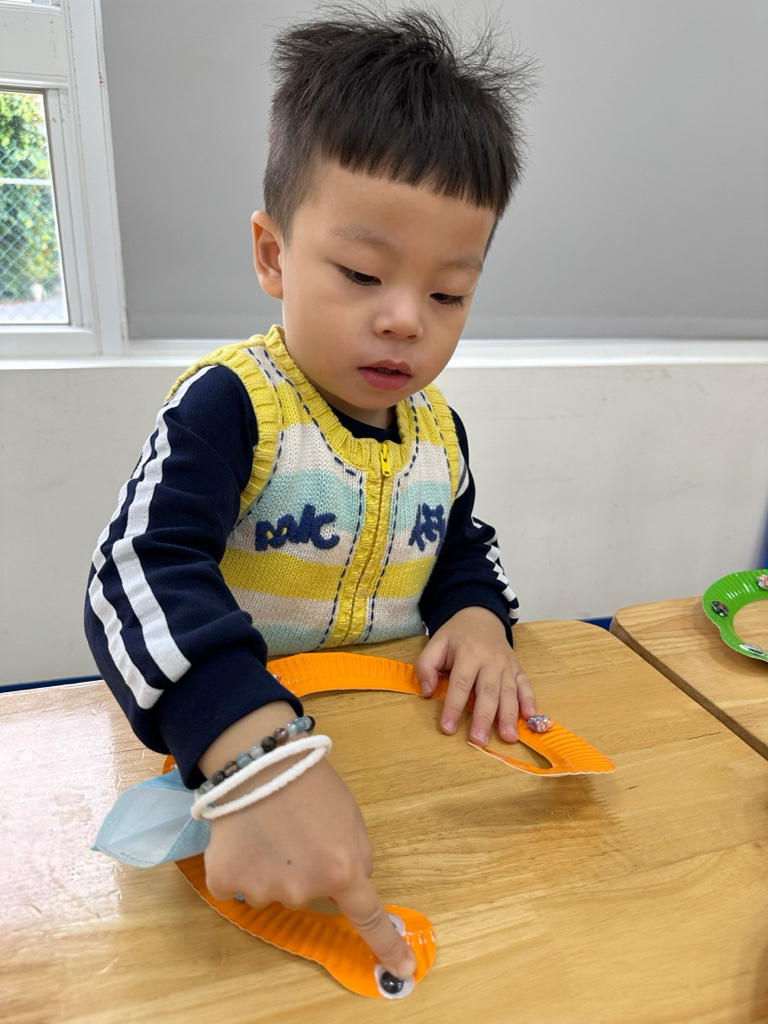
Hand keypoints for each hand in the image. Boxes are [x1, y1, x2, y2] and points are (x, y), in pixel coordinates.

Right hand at [199, 703, 415, 979]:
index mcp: (343, 870)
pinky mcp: (226, 882)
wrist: (258, 759)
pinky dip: (238, 866)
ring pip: (272, 890)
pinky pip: (237, 886)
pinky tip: (241, 836)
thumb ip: (355, 857)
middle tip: (296, 829)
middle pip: (309, 893)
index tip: (403, 970)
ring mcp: (263, 890)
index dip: (387, 946)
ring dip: (271, 867)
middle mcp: (304, 891)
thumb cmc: (311, 781)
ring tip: (268, 824)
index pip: (369, 919)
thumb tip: (349, 883)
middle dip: (306, 868)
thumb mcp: (351, 818)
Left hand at [415, 607, 535, 745]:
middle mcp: (490, 660)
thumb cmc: (456, 636)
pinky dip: (530, 702)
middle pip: (487, 692)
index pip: (460, 683)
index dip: (453, 707)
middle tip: (479, 741)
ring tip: (508, 738)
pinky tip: (531, 718)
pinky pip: (525, 686)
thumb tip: (427, 692)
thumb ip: (426, 665)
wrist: (481, 617)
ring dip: (509, 716)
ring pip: (509, 692)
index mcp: (468, 654)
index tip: (447, 728)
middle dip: (484, 718)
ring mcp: (507, 666)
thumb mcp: (435, 643)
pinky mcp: (518, 669)